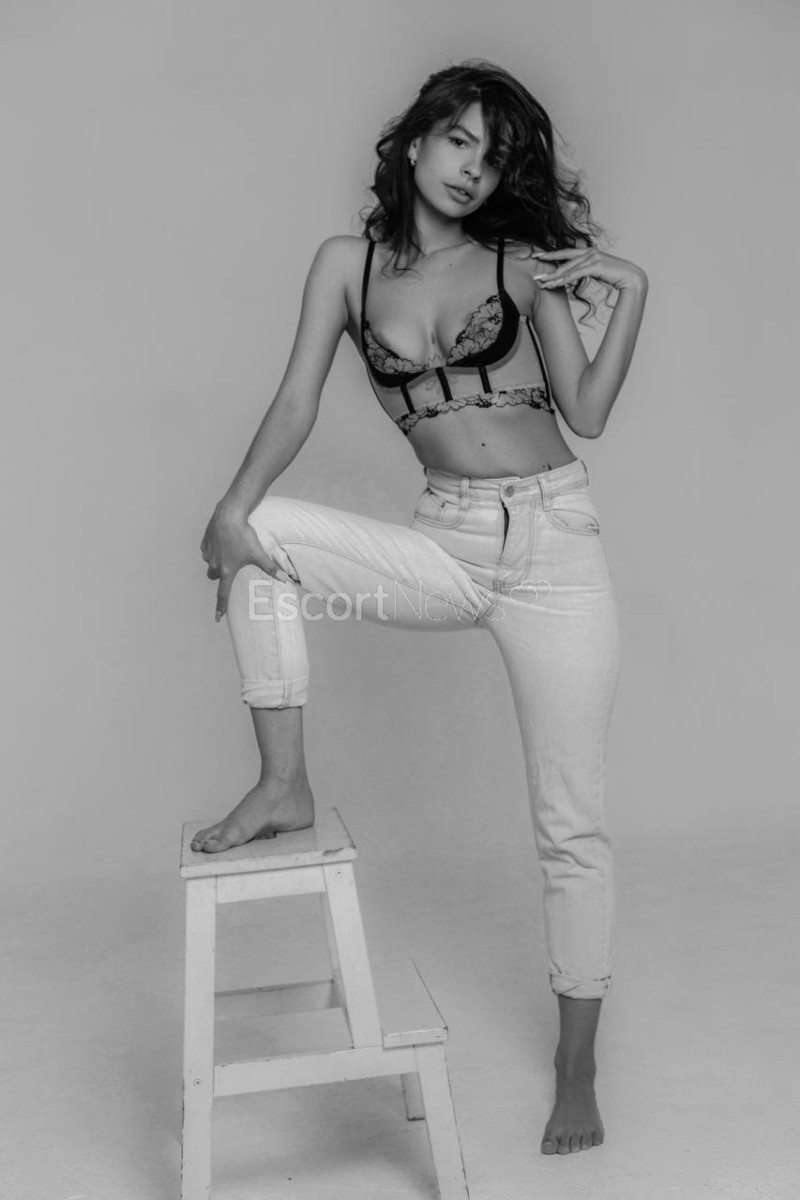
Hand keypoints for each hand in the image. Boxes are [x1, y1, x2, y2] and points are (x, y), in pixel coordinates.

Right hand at [200, 501, 289, 621]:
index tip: (218, 617)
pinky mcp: (204, 543)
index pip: (223, 594)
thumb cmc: (243, 536)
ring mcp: (207, 554)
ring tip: (230, 549)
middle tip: (231, 566)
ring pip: (210, 563)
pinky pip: (207, 551)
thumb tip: (284, 580)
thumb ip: (270, 568)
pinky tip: (223, 540)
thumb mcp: (258, 553)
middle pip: (214, 577)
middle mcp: (214, 564)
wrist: (228, 515)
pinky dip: (214, 549)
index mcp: (227, 571)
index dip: (221, 607)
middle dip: (220, 575)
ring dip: (217, 561)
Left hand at [532, 247, 646, 292]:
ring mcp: (593, 256)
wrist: (631, 278)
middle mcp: (589, 251)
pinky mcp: (596, 264)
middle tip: (535, 273)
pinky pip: (576, 273)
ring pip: (568, 267)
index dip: (551, 254)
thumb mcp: (597, 272)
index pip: (566, 252)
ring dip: (554, 276)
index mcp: (589, 251)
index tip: (537, 256)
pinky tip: (555, 284)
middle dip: (548, 266)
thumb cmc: (615, 276)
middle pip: (564, 259)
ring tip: (542, 283)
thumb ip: (585, 270)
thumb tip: (574, 275)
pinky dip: (565, 279)